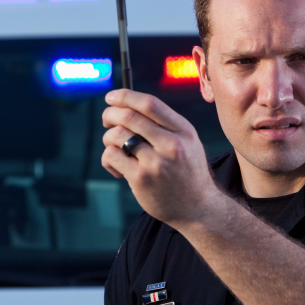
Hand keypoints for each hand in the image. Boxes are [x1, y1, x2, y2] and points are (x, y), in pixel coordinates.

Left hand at [101, 89, 224, 227]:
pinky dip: (108, 158)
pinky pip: (112, 156)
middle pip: (129, 116)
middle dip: (110, 114)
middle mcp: (171, 144)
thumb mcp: (187, 142)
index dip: (125, 96)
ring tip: (115, 148)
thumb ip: (164, 124)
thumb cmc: (187, 172)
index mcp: (183, 130)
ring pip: (117, 135)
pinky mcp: (141, 179)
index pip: (149, 104)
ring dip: (108, 138)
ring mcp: (156, 162)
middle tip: (106, 120)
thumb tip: (127, 105)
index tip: (111, 97)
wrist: (197, 207)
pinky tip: (118, 168)